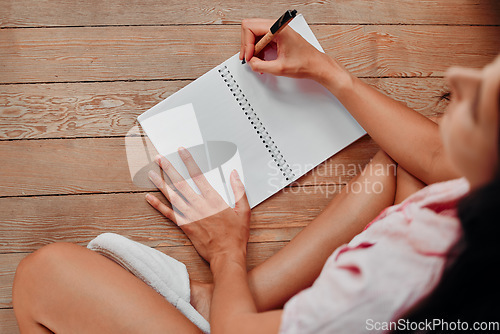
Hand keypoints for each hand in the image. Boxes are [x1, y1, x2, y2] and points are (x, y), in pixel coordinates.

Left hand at [146, 147, 250, 262]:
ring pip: (172, 196)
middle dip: (169, 169)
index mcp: (213, 200)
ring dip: (161, 183)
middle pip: (181, 183)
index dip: (189, 162)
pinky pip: (168, 214)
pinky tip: (149, 198)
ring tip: (151, 173)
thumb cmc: (236, 235)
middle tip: (160, 158)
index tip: (181, 152)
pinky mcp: (185, 226)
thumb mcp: (244, 210)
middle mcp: (199, 205)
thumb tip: (235, 174)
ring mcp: (190, 216)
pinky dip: (158, 205)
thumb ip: (239, 190)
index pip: (198, 175)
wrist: (227, 255)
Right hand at [239, 18, 352, 92]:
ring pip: (254, 34)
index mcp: (278, 29)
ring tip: (258, 61)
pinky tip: (263, 60)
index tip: (250, 57)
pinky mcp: (277, 36)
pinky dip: (259, 50)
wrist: (316, 65)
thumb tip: (251, 62)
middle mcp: (277, 26)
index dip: (247, 44)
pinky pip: (261, 39)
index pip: (250, 27)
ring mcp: (277, 30)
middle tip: (249, 59)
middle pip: (250, 28)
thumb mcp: (279, 68)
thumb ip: (261, 65)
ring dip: (253, 49)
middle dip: (247, 45)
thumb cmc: (305, 63)